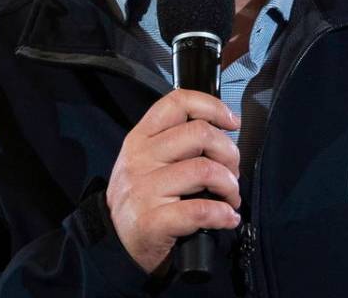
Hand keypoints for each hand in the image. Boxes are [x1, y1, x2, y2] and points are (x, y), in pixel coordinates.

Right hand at [106, 89, 241, 273]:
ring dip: (229, 186)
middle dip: (229, 152)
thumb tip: (221, 131)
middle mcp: (140, 158)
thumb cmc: (141, 200)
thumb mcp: (145, 161)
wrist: (115, 245)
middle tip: (232, 172)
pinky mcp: (152, 221)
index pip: (177, 103)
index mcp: (140, 138)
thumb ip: (174, 142)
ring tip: (230, 198)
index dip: (212, 106)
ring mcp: (144, 189)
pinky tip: (227, 218)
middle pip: (199, 133)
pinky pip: (201, 210)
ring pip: (205, 170)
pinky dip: (223, 214)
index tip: (232, 122)